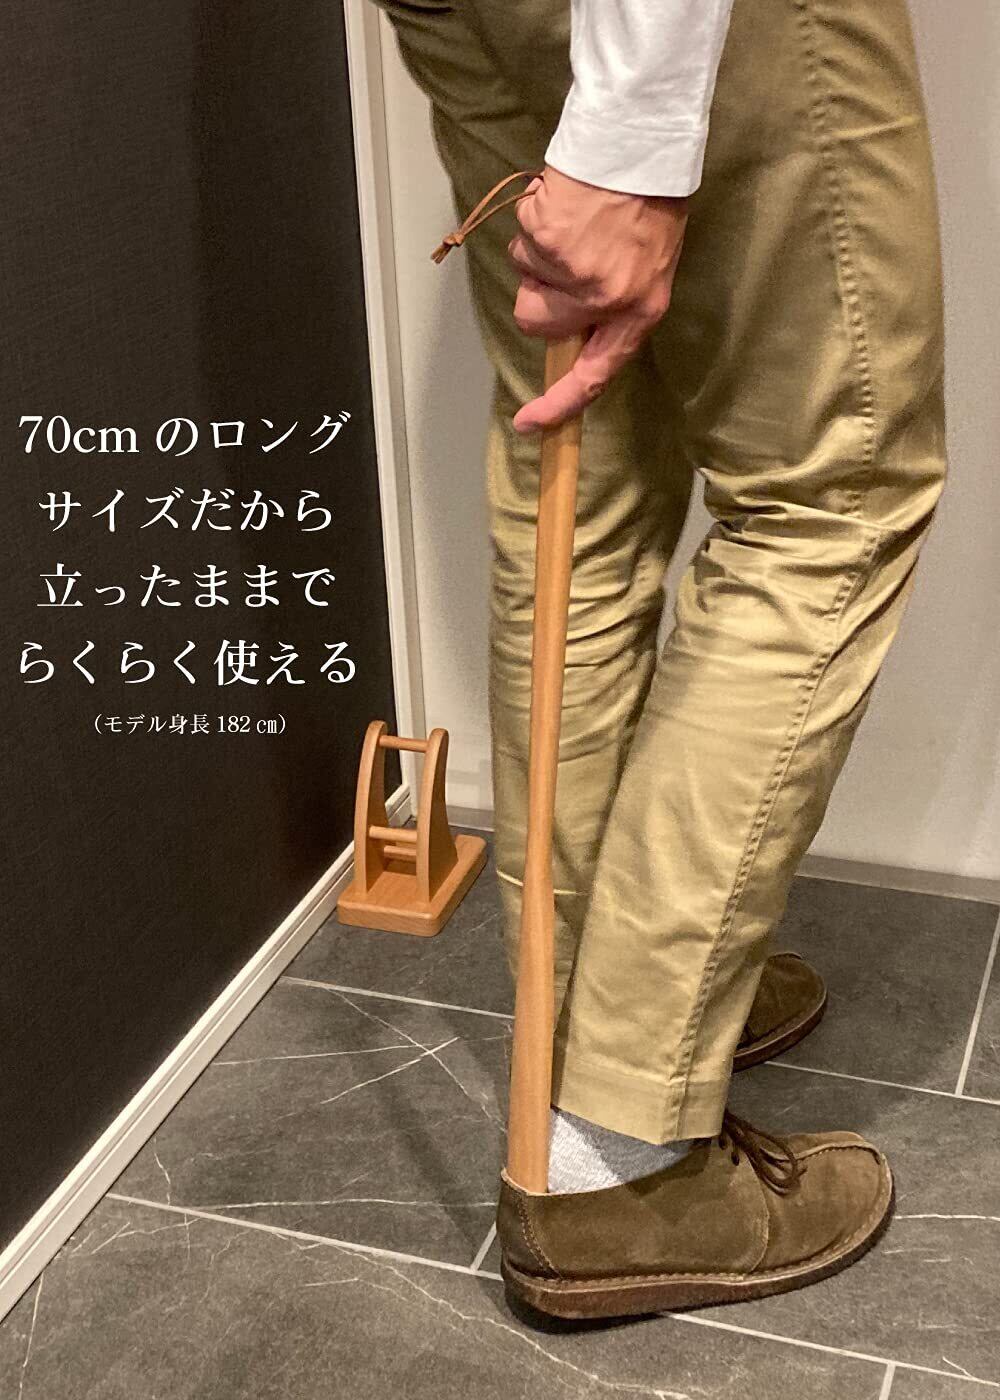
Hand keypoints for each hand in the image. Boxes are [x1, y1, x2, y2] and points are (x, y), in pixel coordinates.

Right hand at [508, 166, 687, 433]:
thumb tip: (573, 328)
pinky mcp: (544, 237)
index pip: (595, 375)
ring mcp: (571, 269)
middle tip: (568, 254)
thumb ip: (615, 306)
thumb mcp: (650, 265)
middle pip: (537, 323)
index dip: (560, 403)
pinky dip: (535, 223)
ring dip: (540, 253)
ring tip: (575, 220)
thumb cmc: (650, 201)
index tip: (531, 423)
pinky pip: (522, 242)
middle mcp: (603, 297)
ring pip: (525, 278)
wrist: (641, 144)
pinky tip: (565, 203)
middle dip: (539, 294)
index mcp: (638, 311)